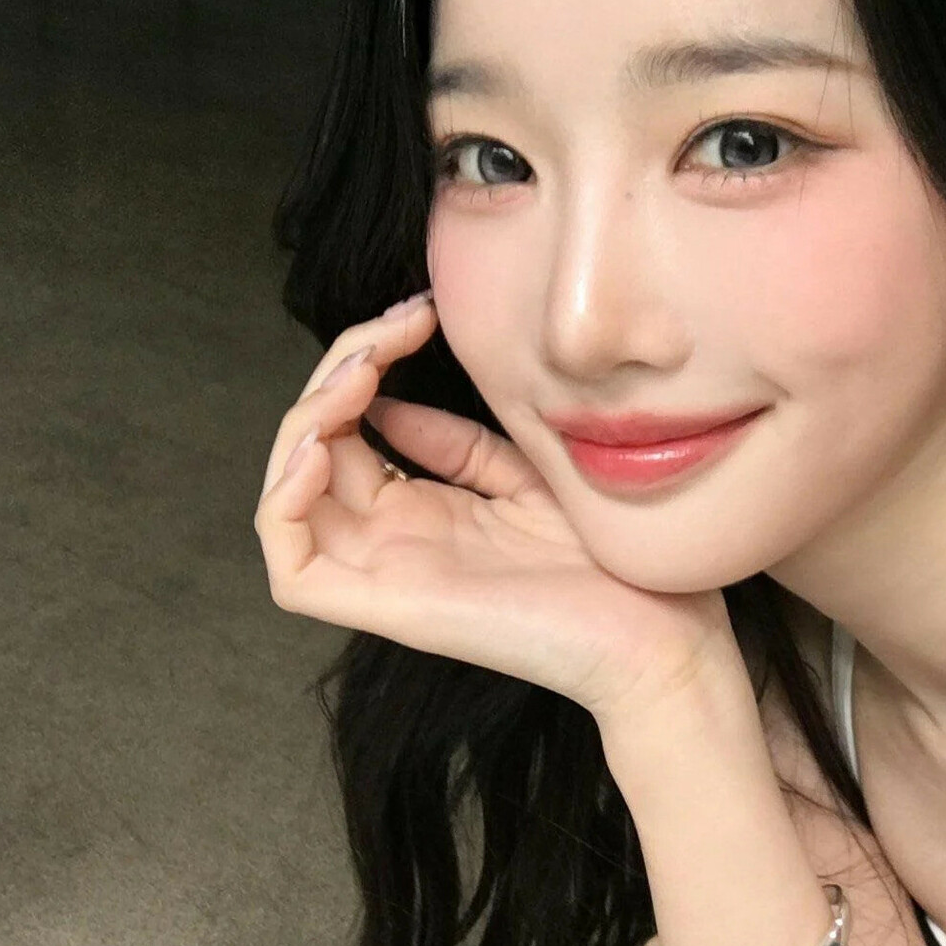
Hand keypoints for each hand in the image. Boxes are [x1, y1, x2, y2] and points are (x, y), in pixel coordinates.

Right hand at [253, 294, 745, 719]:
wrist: (662, 634)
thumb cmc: (613, 567)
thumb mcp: (528, 477)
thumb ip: (461, 446)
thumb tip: (389, 407)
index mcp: (424, 515)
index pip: (350, 431)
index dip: (365, 361)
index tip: (419, 311)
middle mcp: (394, 544)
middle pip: (313, 449)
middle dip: (340, 370)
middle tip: (397, 325)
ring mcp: (388, 577)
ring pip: (289, 500)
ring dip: (304, 422)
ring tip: (358, 375)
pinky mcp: (391, 610)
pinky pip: (292, 571)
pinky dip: (283, 504)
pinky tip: (325, 448)